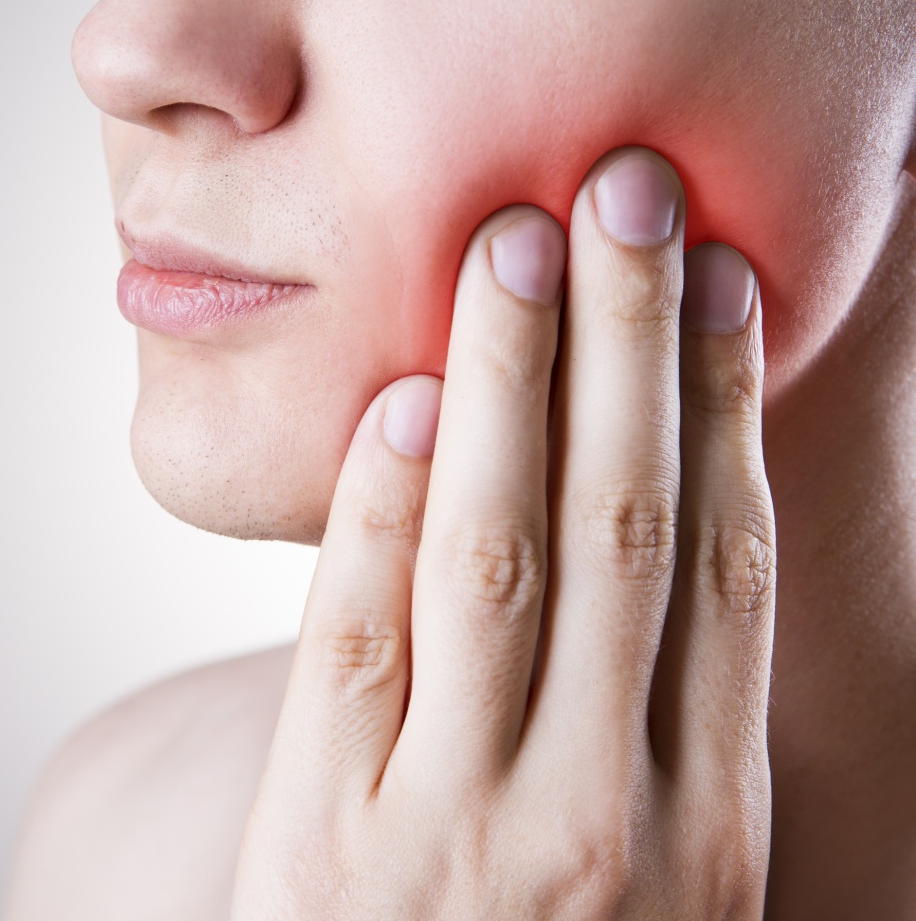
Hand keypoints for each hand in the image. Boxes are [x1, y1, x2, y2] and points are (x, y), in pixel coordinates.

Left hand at [232, 147, 775, 919]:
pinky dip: (382, 507)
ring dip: (512, 382)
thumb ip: (648, 716)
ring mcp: (457, 830)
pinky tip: (407, 396)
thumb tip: (655, 508)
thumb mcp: (645, 861)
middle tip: (626, 195)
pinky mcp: (324, 845)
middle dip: (629, 343)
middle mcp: (599, 814)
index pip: (720, 564)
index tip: (718, 280)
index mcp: (701, 817)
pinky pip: (356, 641)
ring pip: (497, 557)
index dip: (723, 406)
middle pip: (623, 525)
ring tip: (518, 244)